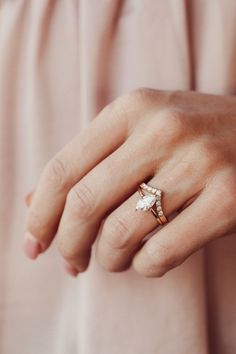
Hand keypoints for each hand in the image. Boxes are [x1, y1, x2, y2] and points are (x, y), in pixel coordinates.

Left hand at [24, 89, 235, 276]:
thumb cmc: (193, 136)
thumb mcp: (142, 130)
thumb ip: (91, 162)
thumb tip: (33, 202)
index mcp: (133, 108)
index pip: (63, 169)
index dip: (39, 213)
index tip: (33, 242)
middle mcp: (163, 130)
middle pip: (85, 204)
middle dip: (67, 244)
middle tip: (70, 261)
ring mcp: (199, 163)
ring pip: (120, 234)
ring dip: (107, 259)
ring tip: (112, 260)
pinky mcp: (227, 201)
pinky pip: (161, 254)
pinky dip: (144, 267)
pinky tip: (147, 259)